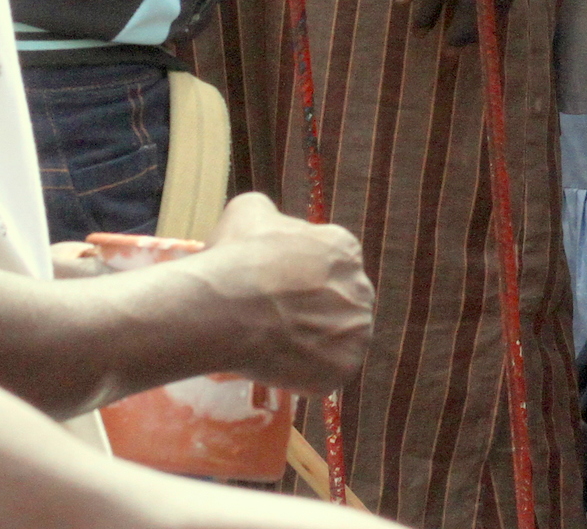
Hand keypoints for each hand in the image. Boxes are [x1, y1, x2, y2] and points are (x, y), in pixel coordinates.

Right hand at [179, 193, 374, 392]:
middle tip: (272, 323)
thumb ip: (271, 217)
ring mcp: (356, 331)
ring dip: (309, 345)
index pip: (328, 269)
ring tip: (272, 346)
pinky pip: (325, 375)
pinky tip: (276, 365)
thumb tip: (270, 225)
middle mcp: (361, 287)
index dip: (298, 283)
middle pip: (336, 305)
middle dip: (309, 314)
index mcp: (345, 249)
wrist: (225, 307)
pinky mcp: (344, 368)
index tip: (274, 293)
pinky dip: (303, 375)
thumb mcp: (249, 211)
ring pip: (334, 341)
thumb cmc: (235, 257)